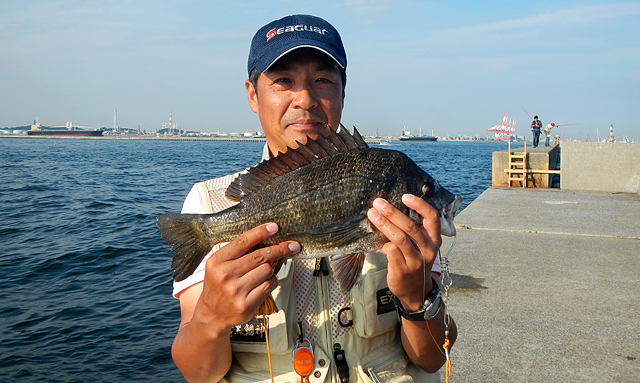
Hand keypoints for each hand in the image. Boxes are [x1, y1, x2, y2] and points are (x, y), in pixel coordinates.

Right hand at [193, 223, 299, 334]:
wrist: (212, 314)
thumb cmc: (218, 286)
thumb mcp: (219, 265)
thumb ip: (236, 252)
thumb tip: (264, 238)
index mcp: (217, 261)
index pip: (243, 241)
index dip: (261, 232)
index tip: (274, 227)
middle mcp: (226, 275)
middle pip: (260, 256)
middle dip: (279, 249)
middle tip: (292, 245)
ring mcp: (236, 291)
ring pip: (267, 271)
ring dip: (271, 270)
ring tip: (264, 272)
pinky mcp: (246, 304)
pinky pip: (269, 286)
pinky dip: (271, 282)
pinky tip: (264, 283)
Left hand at [367, 195, 441, 310]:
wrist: (415, 291)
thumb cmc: (415, 262)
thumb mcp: (422, 246)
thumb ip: (413, 230)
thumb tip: (391, 209)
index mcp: (434, 239)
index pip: (432, 218)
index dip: (420, 205)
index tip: (405, 196)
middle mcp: (428, 249)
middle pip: (410, 226)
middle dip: (392, 212)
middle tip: (378, 203)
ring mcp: (416, 261)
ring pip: (399, 238)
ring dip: (384, 224)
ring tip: (372, 214)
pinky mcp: (403, 270)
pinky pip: (391, 252)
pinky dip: (383, 243)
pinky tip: (378, 240)